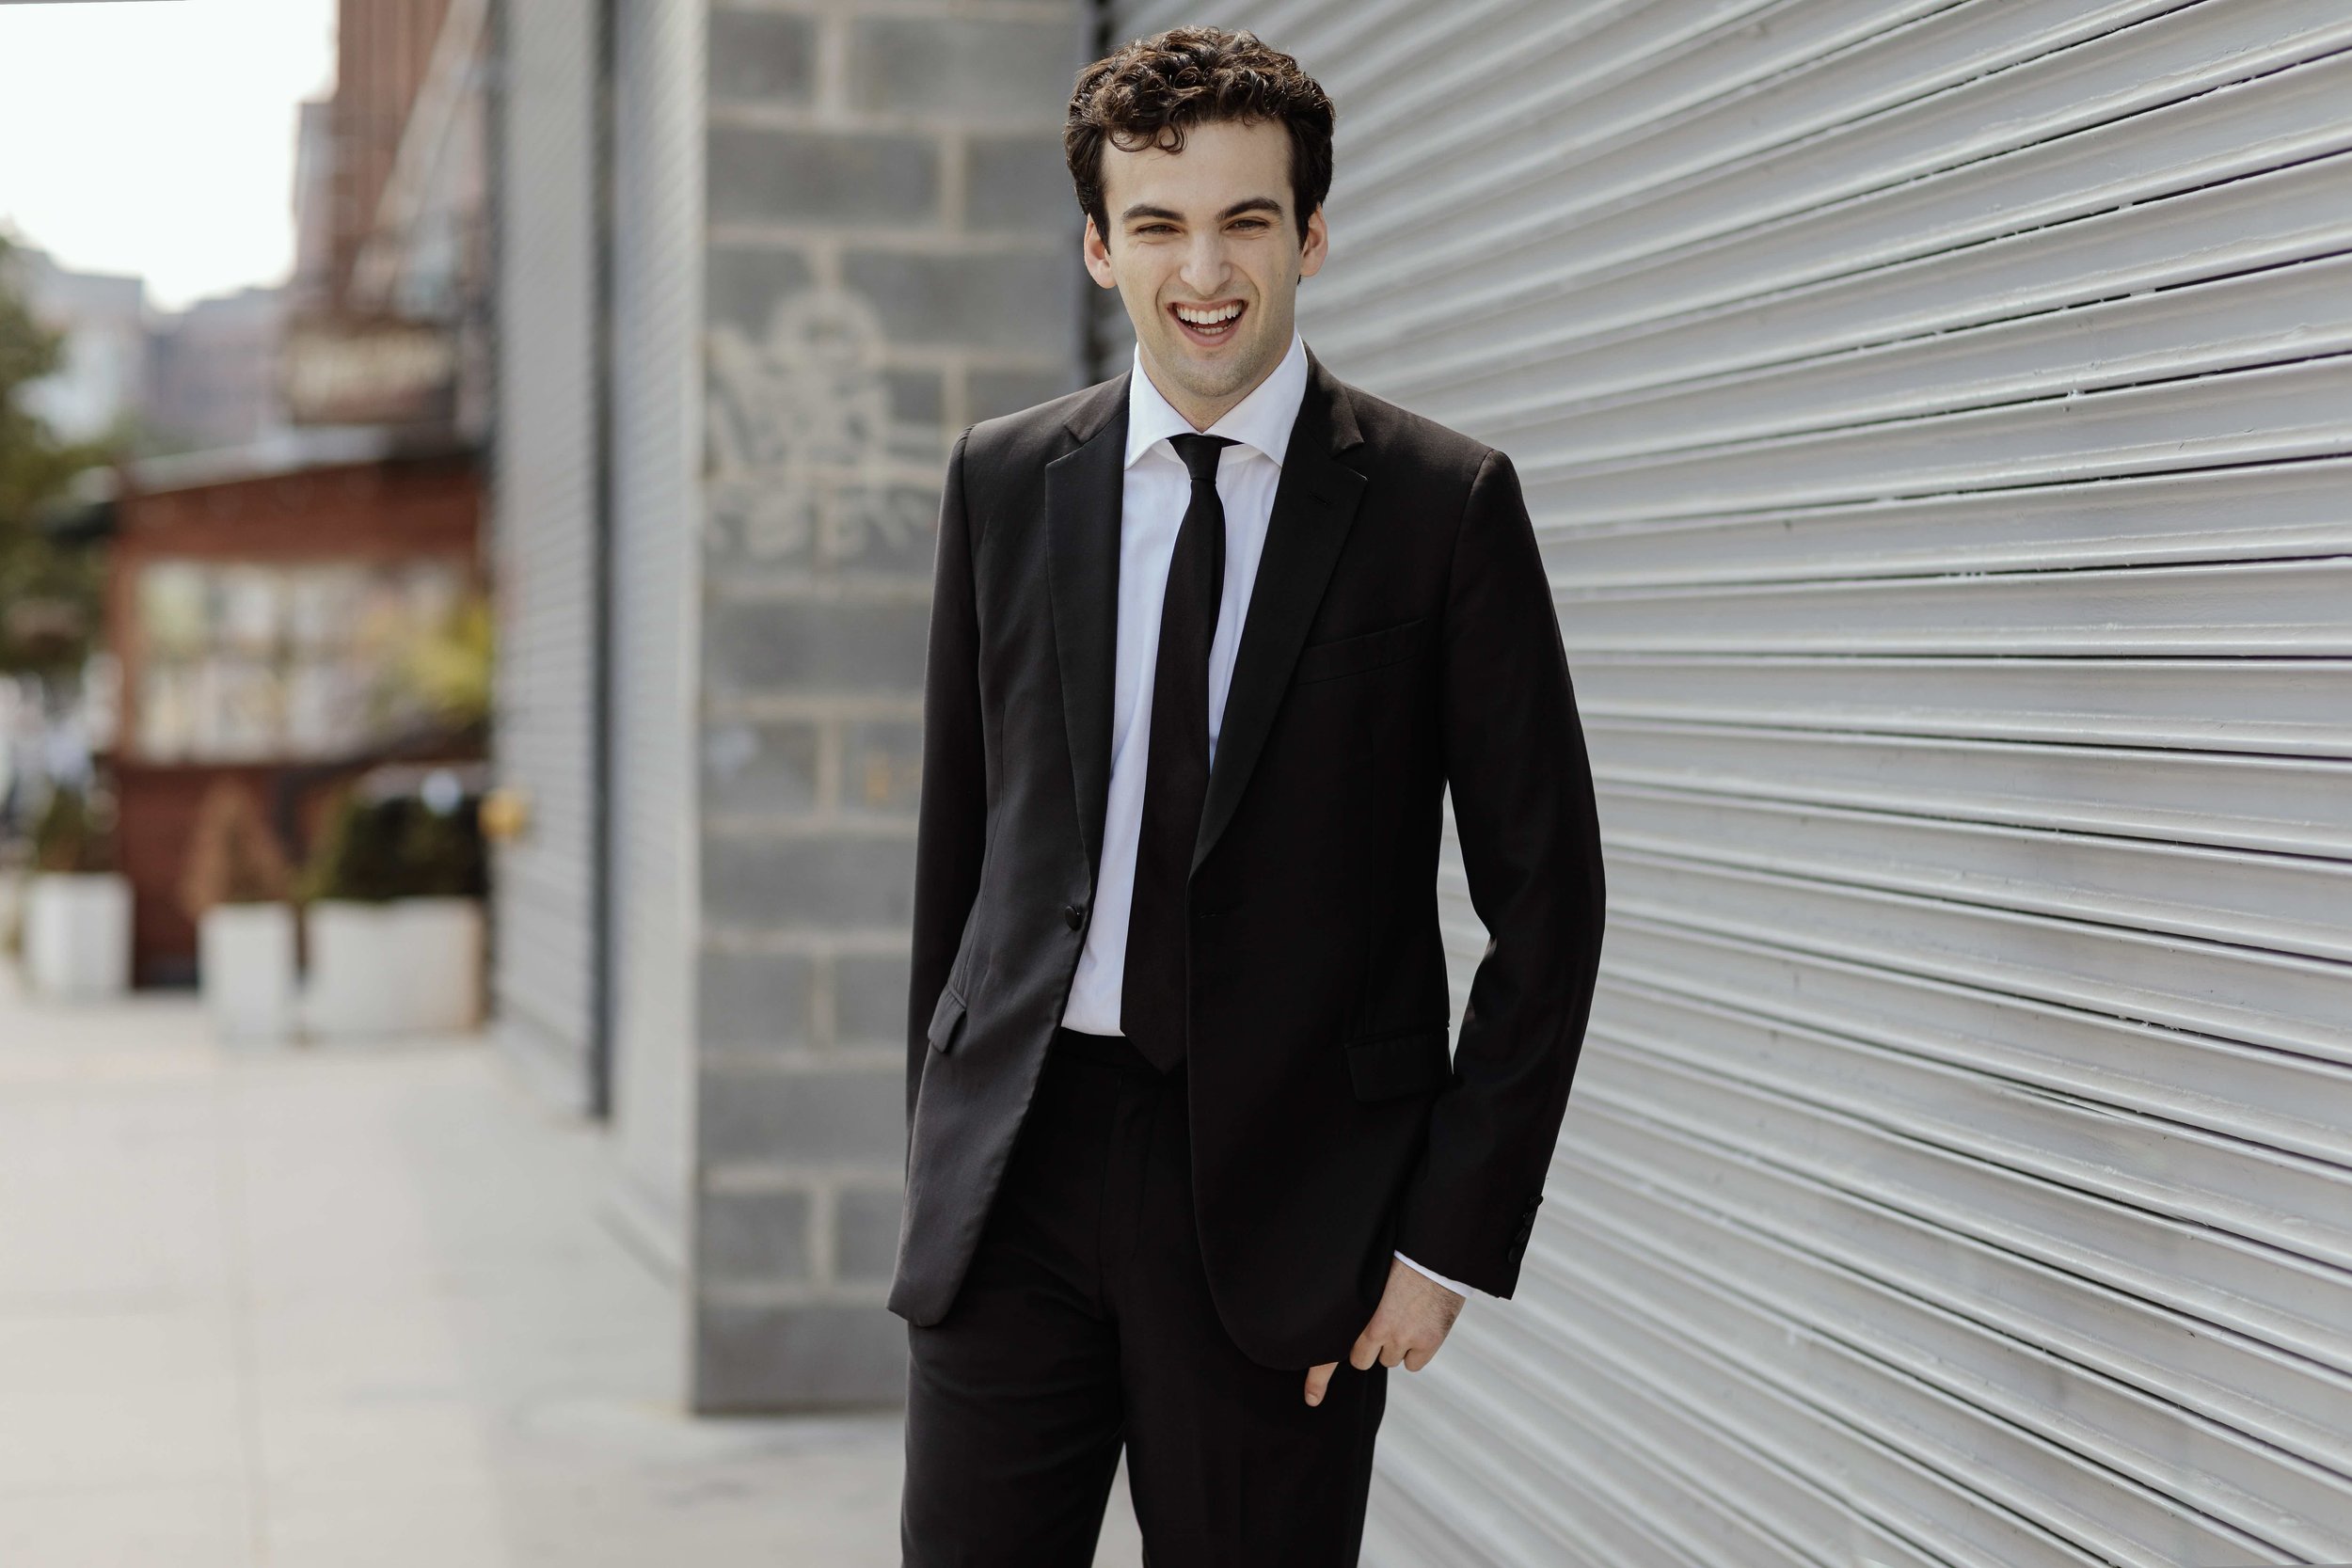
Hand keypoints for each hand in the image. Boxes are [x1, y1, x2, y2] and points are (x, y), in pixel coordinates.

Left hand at [1304, 1258, 1465, 1405]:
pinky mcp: (1427, 1342)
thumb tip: (1350, 1318)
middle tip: (1381, 1326)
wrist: (1437, 1255)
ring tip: (1404, 1319)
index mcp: (1357, 1312)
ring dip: (1394, 1346)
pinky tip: (1421, 1330)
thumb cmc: (1402, 1256)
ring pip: (1390, 1359)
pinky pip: (1413, 1363)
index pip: (1330, 1354)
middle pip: (1362, 1359)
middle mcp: (1378, 1329)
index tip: (1312, 1398)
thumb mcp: (1368, 1277)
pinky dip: (1417, 1352)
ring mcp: (1403, 1337)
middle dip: (1369, 1347)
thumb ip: (1357, 1303)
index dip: (1318, 1378)